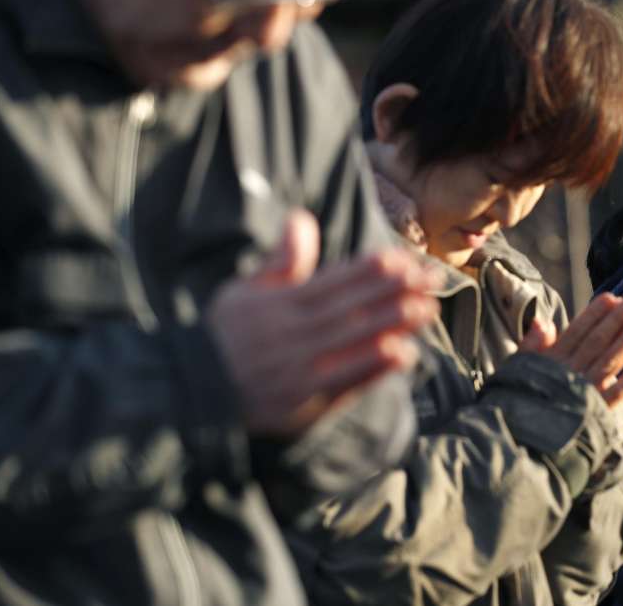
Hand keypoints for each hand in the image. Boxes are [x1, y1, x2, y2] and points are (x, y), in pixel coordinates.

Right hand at [207, 209, 438, 435]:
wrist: (191, 393)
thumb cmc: (224, 337)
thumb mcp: (244, 292)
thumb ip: (281, 261)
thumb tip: (302, 219)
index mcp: (279, 305)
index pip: (333, 282)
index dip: (369, 271)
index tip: (402, 259)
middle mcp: (291, 335)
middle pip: (350, 309)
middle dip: (394, 293)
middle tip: (431, 280)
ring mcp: (299, 370)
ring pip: (353, 343)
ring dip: (392, 325)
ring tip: (427, 310)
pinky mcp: (303, 402)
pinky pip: (344, 383)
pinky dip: (373, 368)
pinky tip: (403, 354)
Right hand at [520, 293, 622, 407]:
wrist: (522, 441)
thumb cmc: (520, 400)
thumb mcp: (519, 369)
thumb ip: (532, 345)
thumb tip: (542, 321)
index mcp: (552, 361)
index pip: (577, 332)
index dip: (595, 314)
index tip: (612, 297)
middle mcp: (570, 373)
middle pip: (598, 342)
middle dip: (619, 319)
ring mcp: (585, 392)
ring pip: (611, 362)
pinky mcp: (597, 412)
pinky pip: (618, 393)